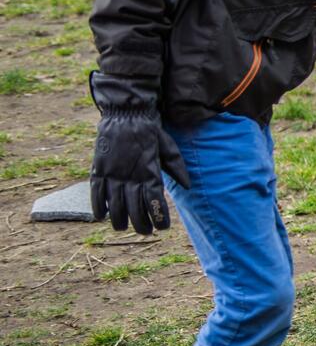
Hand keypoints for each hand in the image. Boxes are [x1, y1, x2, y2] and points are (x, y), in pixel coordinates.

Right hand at [88, 72, 187, 234]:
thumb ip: (177, 167)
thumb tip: (189, 186)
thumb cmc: (151, 129)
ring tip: (124, 228)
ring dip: (119, 219)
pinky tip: (101, 217)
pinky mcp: (99, 167)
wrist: (126, 112)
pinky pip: (96, 191)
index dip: (158, 216)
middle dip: (141, 223)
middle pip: (134, 206)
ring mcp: (112, 172)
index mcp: (149, 169)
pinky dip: (97, 205)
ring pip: (114, 203)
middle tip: (146, 232)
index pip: (154, 199)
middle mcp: (130, 174)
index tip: (163, 228)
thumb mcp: (169, 146)